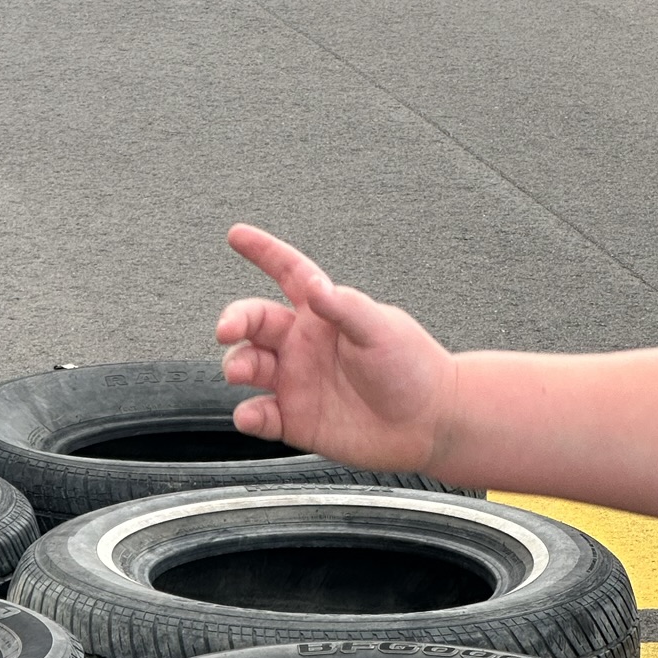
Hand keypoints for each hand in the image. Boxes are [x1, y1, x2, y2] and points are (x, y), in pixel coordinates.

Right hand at [217, 225, 455, 473]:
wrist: (431, 423)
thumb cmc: (412, 367)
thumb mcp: (381, 329)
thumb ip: (344, 307)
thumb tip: (315, 285)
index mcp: (323, 314)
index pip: (287, 273)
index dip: (263, 252)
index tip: (236, 235)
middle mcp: (304, 344)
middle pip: (255, 321)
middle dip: (235, 320)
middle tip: (226, 329)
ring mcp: (297, 381)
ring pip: (250, 365)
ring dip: (237, 364)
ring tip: (239, 372)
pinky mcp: (297, 419)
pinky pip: (261, 415)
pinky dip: (248, 415)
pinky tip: (249, 413)